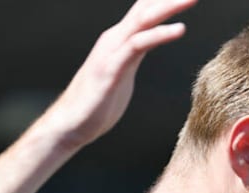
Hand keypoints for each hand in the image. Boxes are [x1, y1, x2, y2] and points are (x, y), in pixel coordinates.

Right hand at [41, 0, 196, 146]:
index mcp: (119, 39)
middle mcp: (115, 39)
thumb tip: (146, 47)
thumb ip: (133, 55)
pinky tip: (179, 29)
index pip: (144, 9)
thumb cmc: (96, 102)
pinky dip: (159, 34)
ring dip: (169, 6)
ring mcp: (111, 52)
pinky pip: (138, 45)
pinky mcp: (111, 69)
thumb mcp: (122, 71)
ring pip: (143, 20)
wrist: (69, 124)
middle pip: (146, 7)